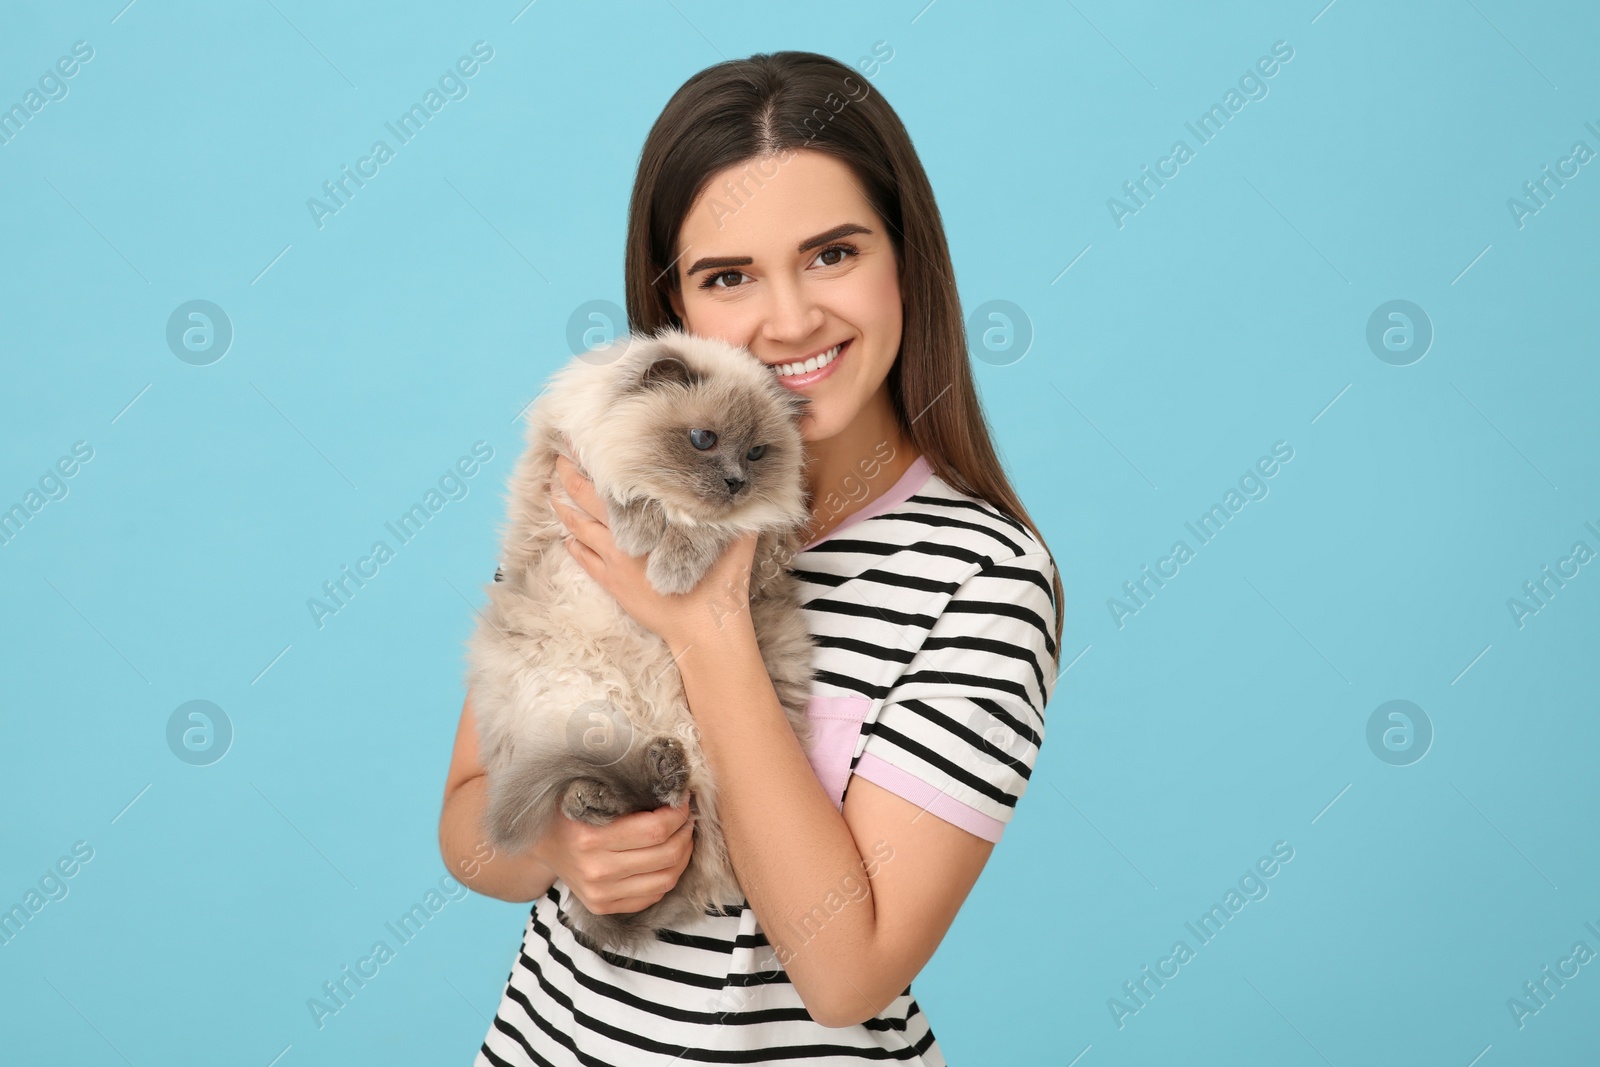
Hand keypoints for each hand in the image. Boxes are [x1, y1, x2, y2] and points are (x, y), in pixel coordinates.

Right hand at [530, 796, 695, 914]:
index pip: (655, 830)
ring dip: (683, 856)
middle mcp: (596, 870)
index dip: (679, 814)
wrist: (542, 843)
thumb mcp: (589, 794)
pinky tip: (669, 859)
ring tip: (683, 837)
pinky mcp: (603, 907)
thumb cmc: (570, 810)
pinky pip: (652, 896)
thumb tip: (671, 787)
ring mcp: (600, 894)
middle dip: (685, 832)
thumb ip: (626, 792)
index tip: (683, 801)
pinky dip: (668, 877)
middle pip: (665, 855)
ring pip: (665, 880)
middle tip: (688, 817)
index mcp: (591, 838)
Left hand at [550, 453, 759, 652]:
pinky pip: (584, 561)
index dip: (598, 461)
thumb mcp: (735, 541)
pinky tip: (567, 537)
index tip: (585, 439)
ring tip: (552, 491)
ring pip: (579, 529)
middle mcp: (625, 540)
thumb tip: (747, 486)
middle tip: (558, 455)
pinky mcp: (613, 586)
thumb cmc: (719, 585)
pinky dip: (574, 545)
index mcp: (650, 523)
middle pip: (588, 500)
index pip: (615, 483)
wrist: (704, 630)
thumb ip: (736, 514)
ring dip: (564, 508)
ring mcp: (615, 564)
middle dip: (571, 476)